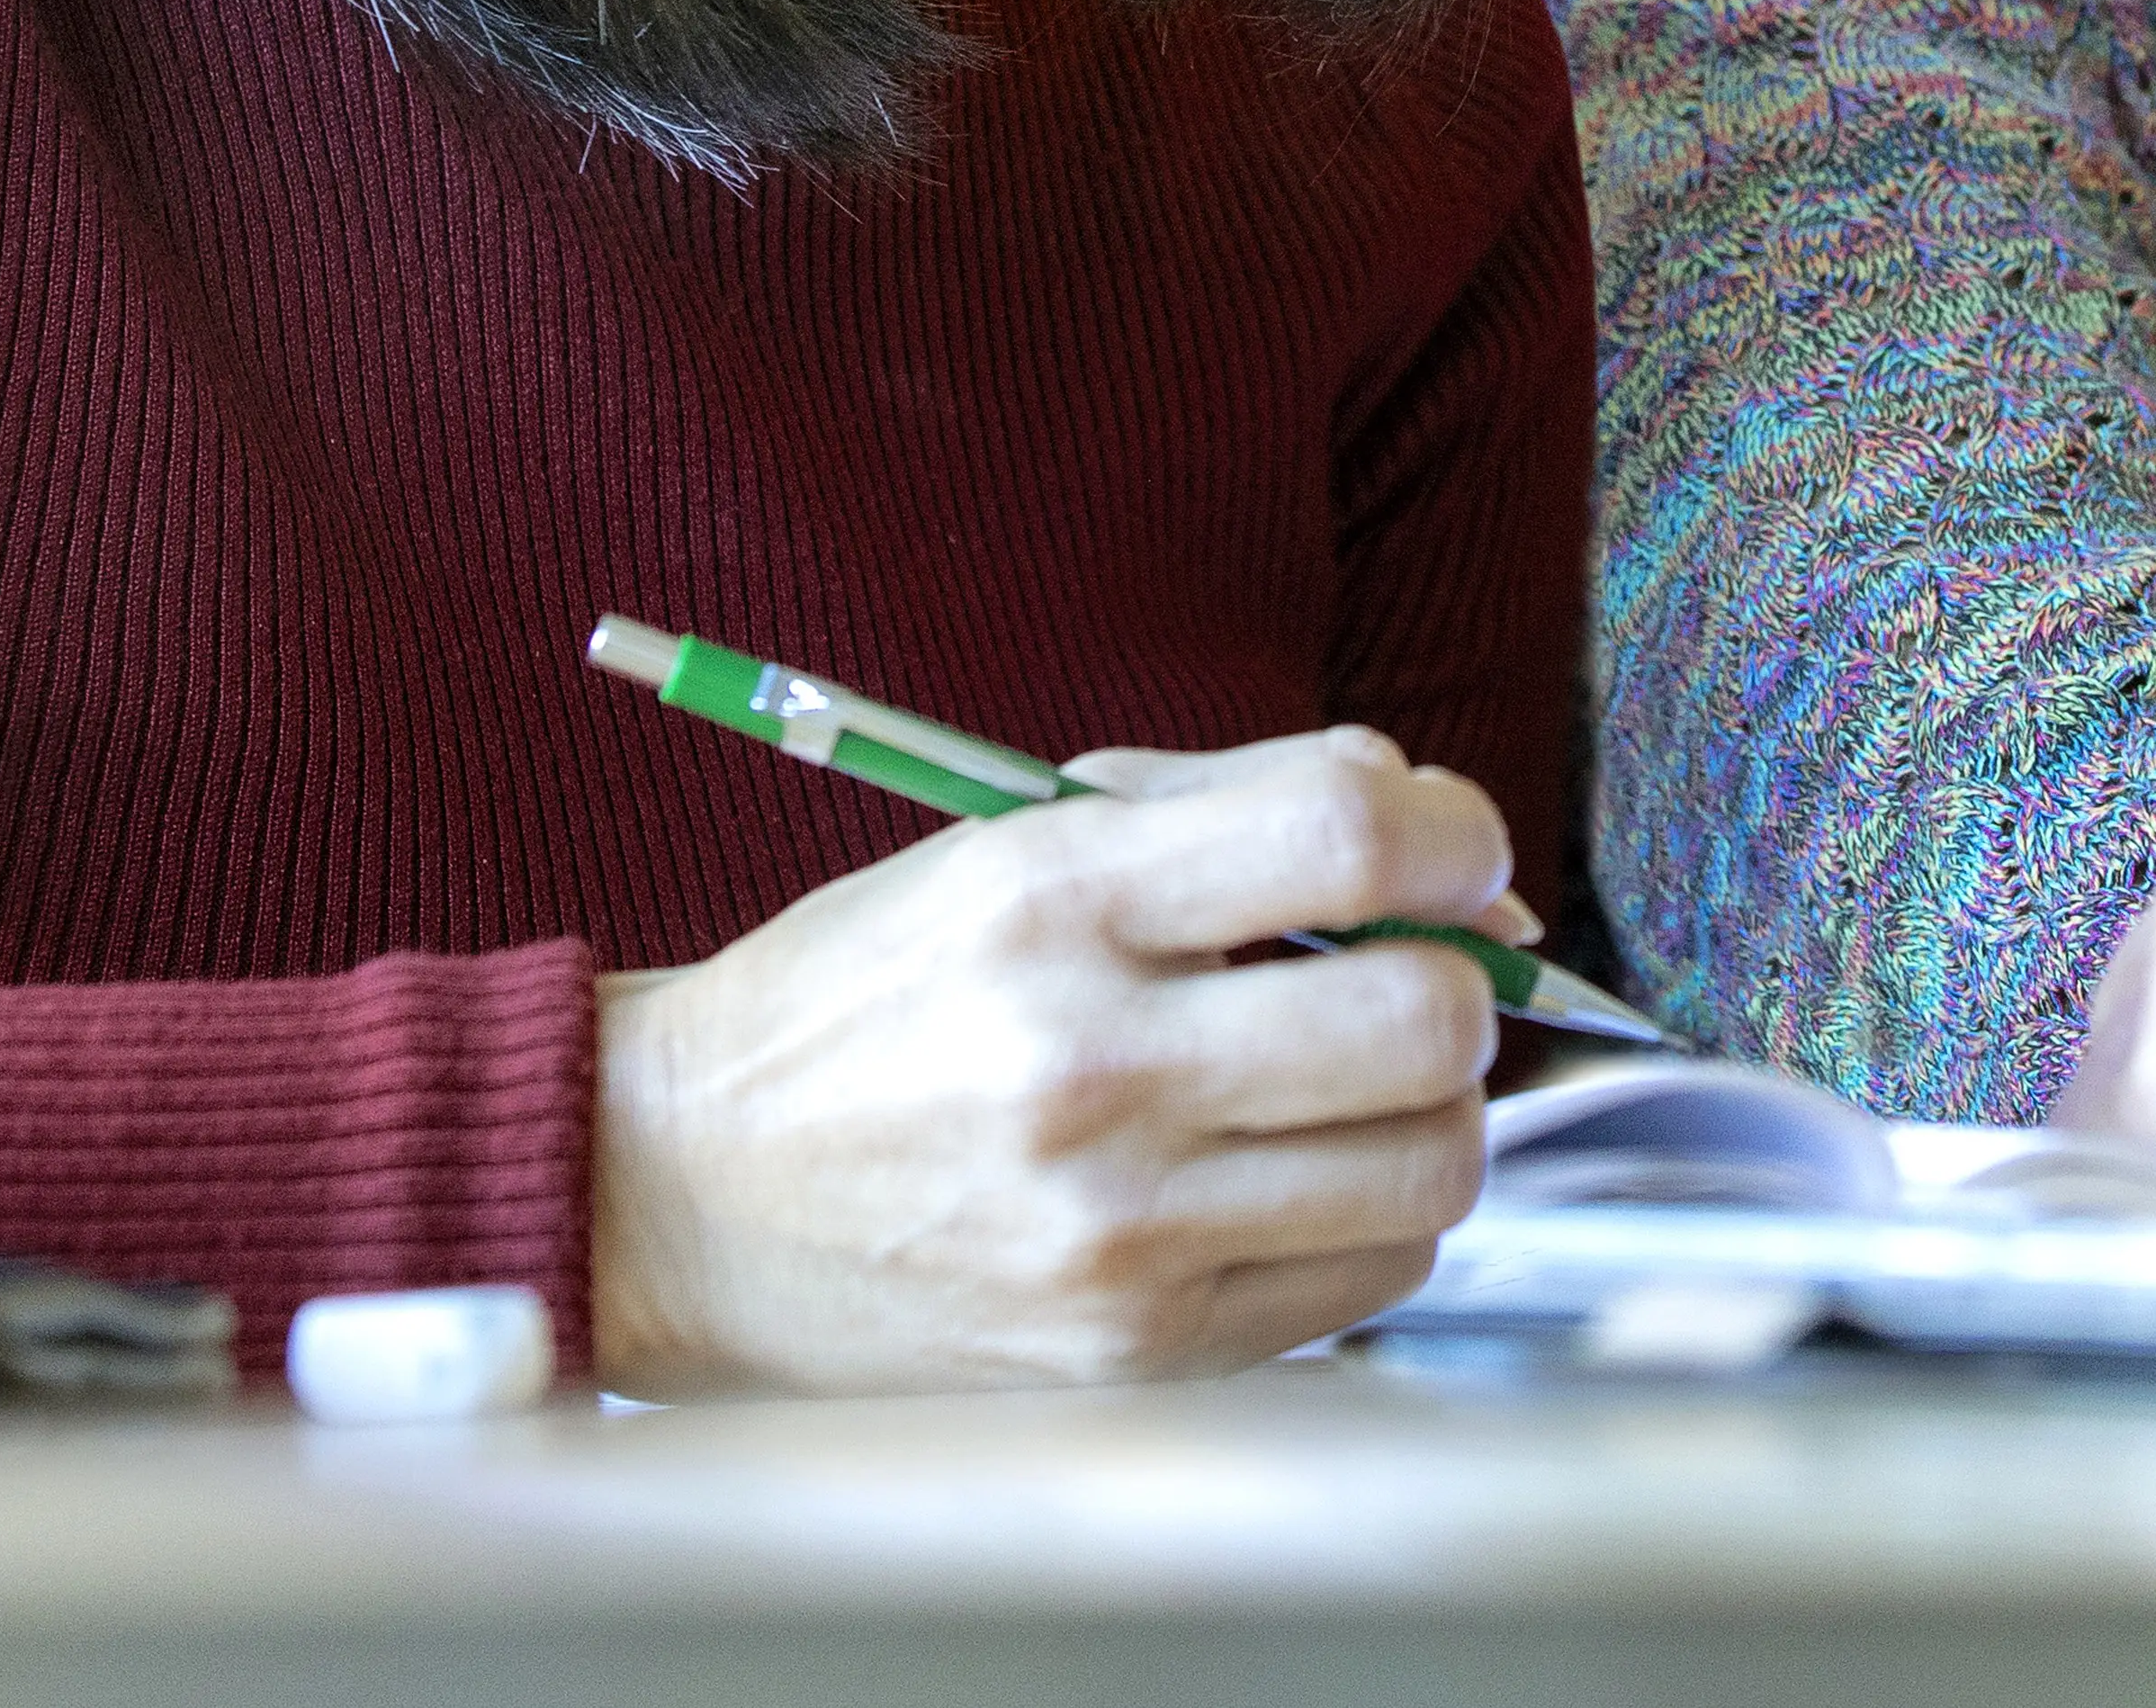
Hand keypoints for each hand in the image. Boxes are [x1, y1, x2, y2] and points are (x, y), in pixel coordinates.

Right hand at [587, 727, 1528, 1390]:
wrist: (685, 1195)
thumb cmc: (875, 999)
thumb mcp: (1017, 840)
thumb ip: (1246, 807)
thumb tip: (1470, 864)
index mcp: (1051, 899)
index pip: (1345, 837)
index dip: (1457, 835)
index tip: (1459, 857)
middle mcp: (1086, 1066)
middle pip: (1423, 1018)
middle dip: (1458, 985)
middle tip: (1407, 979)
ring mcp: (1113, 1226)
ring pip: (1430, 1164)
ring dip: (1432, 1111)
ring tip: (1352, 1088)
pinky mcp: (1133, 1347)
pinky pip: (1375, 1277)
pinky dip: (1375, 1216)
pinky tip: (1293, 1176)